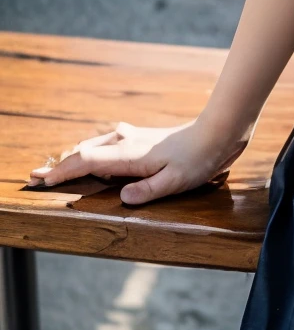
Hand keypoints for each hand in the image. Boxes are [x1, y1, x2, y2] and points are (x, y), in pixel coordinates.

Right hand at [28, 117, 249, 206]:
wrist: (219, 130)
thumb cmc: (199, 158)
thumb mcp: (176, 181)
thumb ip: (149, 191)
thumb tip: (122, 198)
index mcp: (130, 155)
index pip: (86, 162)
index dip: (63, 172)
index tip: (42, 180)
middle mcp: (127, 142)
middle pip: (85, 151)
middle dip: (62, 164)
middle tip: (38, 176)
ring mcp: (135, 137)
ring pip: (97, 144)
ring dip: (76, 155)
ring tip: (61, 167)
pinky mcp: (143, 138)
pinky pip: (110, 143)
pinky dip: (94, 149)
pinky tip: (96, 153)